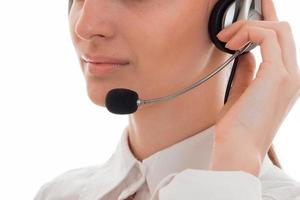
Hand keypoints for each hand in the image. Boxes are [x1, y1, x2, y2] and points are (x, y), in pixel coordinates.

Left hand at [209, 0, 299, 176]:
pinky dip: (247, 33)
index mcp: (284, 80)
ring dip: (247, 27)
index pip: (281, 41)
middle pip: (283, 29)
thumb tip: (245, 54)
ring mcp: (288, 74)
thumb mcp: (242, 94)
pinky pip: (266, 37)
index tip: (257, 6)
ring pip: (277, 29)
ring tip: (227, 39)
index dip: (270, 19)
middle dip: (256, 20)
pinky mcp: (276, 75)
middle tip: (230, 30)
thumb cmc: (237, 129)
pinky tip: (231, 42)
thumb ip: (247, 72)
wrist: (237, 149)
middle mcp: (292, 75)